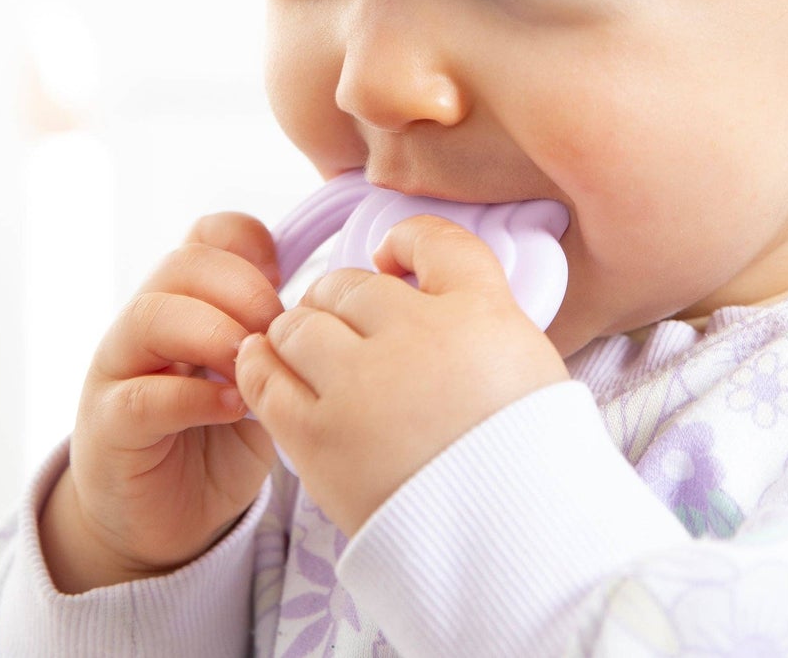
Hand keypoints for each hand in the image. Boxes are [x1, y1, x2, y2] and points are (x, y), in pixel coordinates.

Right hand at [39, 212, 284, 592]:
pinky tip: (233, 408)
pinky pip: (142, 396)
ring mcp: (119, 370)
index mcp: (186, 299)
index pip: (206, 235)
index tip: (286, 274)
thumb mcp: (260, 379)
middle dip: (241, 288)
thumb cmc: (219, 439)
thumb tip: (320, 306)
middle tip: (278, 331)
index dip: (247, 240)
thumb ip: (276, 340)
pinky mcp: (108, 426)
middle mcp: (145, 322)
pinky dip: (194, 397)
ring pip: (150, 315)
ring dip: (213, 333)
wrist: (166, 519)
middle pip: (182, 263)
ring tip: (251, 367)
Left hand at [234, 214, 568, 536]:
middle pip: (352, 285)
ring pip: (301, 323)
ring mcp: (364, 385)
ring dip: (300, 332)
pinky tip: (267, 365)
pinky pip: (266, 376)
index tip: (394, 262)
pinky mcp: (321, 437)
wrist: (514, 547)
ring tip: (310, 354)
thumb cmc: (524, 456)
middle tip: (348, 327)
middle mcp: (416, 335)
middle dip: (344, 299)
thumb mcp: (527, 360)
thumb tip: (425, 282)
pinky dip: (261, 364)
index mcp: (478, 312)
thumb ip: (478, 310)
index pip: (433, 240)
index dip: (405, 243)